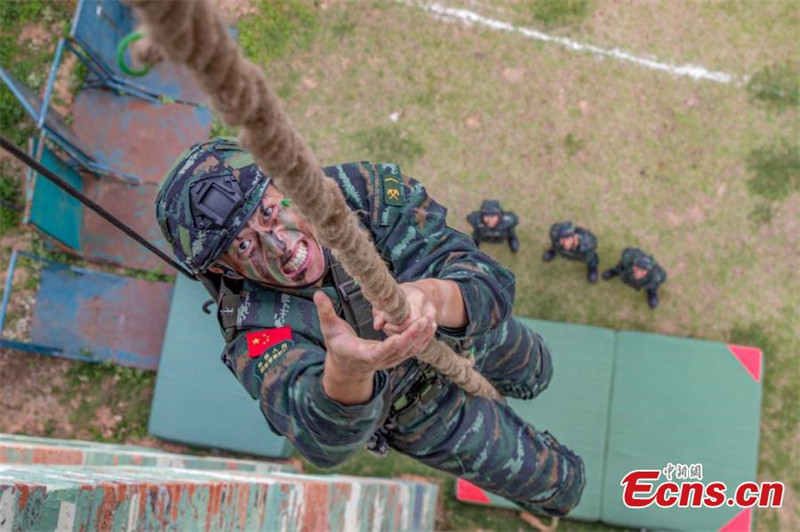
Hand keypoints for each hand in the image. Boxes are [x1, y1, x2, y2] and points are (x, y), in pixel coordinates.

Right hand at [314, 291, 435, 374]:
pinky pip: (412, 350)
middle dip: (412, 336)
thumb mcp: (329, 328)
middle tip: (424, 320)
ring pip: (409, 351)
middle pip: (398, 351)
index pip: (376, 352)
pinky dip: (422, 339)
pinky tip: (431, 326)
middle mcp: (378, 360)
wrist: (346, 365)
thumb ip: (325, 312)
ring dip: (421, 337)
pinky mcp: (396, 357)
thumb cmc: (337, 344)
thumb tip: (318, 294)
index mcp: (361, 354)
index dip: (388, 347)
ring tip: (431, 320)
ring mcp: (388, 360)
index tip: (399, 338)